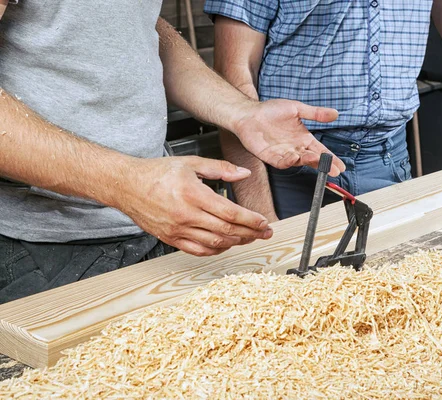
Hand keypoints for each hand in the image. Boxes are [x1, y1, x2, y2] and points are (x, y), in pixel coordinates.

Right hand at [118, 157, 272, 255]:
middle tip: (265, 233)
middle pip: (227, 231)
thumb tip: (244, 173)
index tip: (264, 222)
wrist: (126, 185)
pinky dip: (216, 250)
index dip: (251, 220)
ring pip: (215, 244)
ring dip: (236, 243)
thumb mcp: (191, 163)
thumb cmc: (157, 173)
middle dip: (250, 233)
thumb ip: (221, 168)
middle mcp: (186, 215)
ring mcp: (178, 230)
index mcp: (193, 194)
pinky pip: (198, 251)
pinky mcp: (171, 239)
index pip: (230, 213)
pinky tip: (226, 244)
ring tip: (249, 237)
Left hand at [232, 99, 345, 175]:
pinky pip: (282, 162)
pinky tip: (295, 157)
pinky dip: (289, 161)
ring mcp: (284, 153)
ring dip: (309, 162)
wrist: (249, 113)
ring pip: (300, 161)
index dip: (331, 158)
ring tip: (317, 160)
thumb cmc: (271, 110)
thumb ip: (316, 113)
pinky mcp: (271, 157)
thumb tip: (335, 113)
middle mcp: (295, 148)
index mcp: (303, 138)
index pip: (321, 151)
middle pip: (313, 159)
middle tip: (334, 170)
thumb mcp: (297, 108)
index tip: (341, 166)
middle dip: (324, 165)